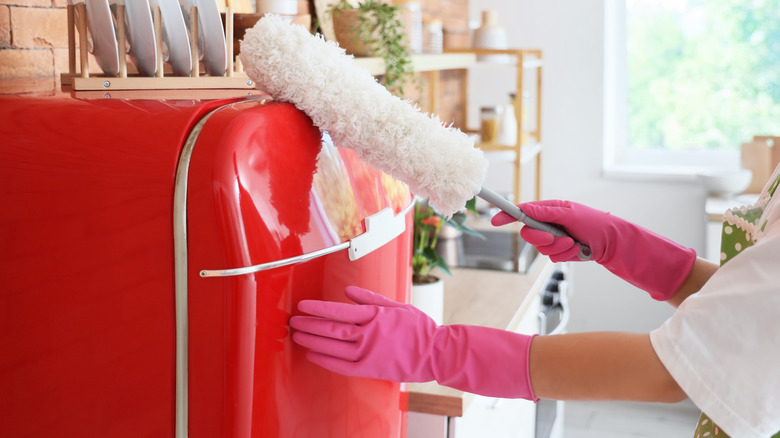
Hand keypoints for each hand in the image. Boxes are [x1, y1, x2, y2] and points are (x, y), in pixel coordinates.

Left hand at [290, 286, 536, 399]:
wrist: (436, 353)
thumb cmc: (418, 327)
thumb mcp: (396, 305)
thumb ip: (370, 298)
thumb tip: (348, 292)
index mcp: (375, 315)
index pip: (338, 310)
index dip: (318, 308)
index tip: (303, 305)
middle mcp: (368, 333)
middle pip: (331, 328)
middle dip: (309, 323)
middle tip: (293, 320)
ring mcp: (368, 352)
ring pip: (333, 345)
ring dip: (312, 339)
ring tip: (297, 335)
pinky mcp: (370, 369)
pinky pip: (341, 365)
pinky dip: (324, 360)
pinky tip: (312, 354)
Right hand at [491, 200, 696, 300]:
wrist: (614, 244)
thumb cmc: (595, 224)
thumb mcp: (569, 214)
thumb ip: (545, 213)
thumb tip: (525, 209)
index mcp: (550, 209)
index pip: (523, 211)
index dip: (508, 215)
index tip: (495, 221)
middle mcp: (550, 223)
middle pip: (529, 234)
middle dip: (542, 239)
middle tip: (556, 238)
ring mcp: (555, 237)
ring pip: (541, 248)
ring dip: (559, 248)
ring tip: (575, 244)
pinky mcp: (561, 250)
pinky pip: (553, 257)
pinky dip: (566, 255)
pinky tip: (578, 250)